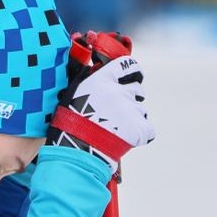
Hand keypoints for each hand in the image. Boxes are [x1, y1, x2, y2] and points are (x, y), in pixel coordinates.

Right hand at [46, 31, 154, 171]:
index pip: (128, 65)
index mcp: (103, 79)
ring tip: (114, 128)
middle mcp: (120, 91)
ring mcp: (132, 110)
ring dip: (132, 117)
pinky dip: (139, 133)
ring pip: (140, 109)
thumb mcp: (72, 93)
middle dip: (129, 97)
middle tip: (115, 111)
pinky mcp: (140, 129)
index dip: (131, 71)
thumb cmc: (69, 124)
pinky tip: (123, 138)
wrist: (76, 153)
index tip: (130, 76)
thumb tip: (91, 64)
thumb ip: (87, 78)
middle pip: (136, 88)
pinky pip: (147, 128)